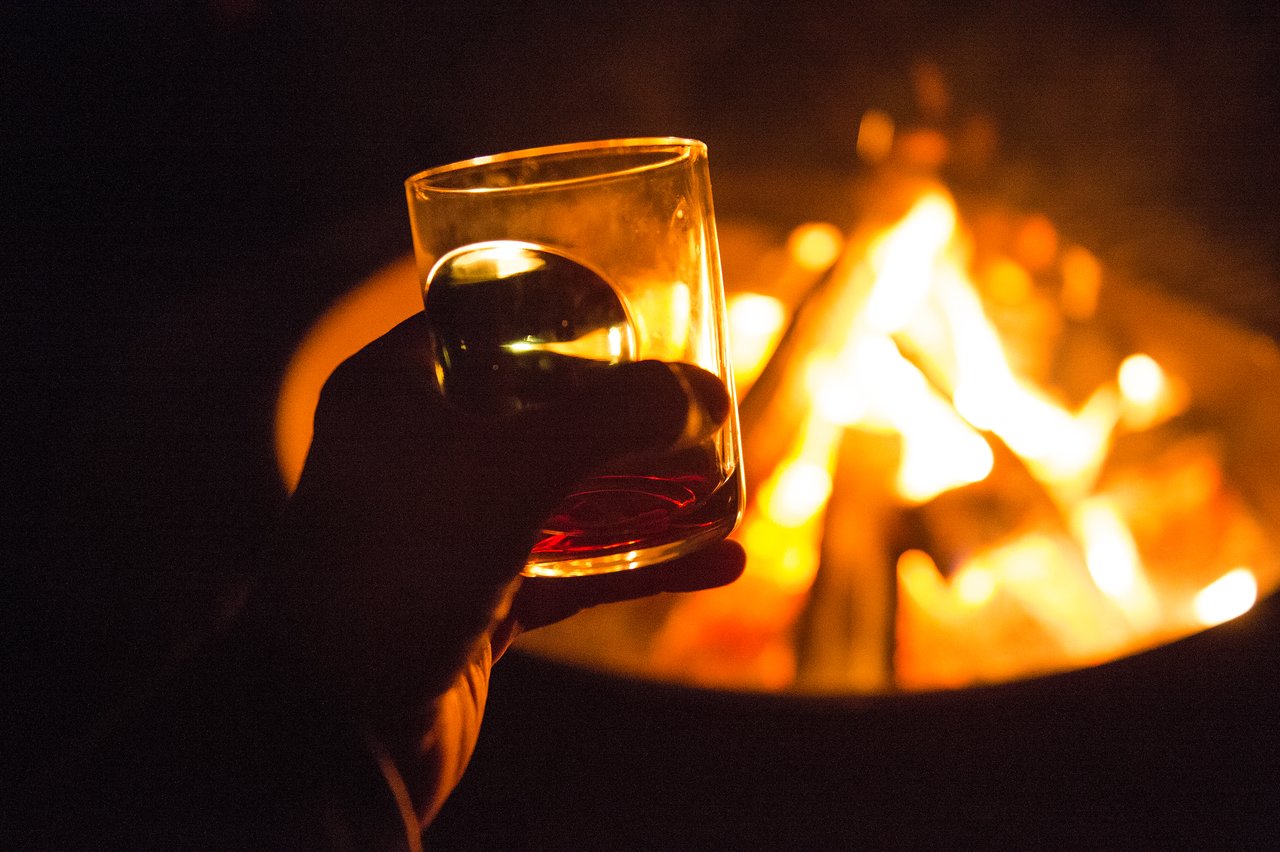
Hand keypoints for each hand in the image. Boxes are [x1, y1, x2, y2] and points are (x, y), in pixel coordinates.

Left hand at [268, 313, 743, 831]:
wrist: (335, 732)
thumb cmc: (403, 569)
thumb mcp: (514, 470)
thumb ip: (612, 420)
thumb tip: (706, 392)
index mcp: (393, 392)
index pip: (483, 325)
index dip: (560, 319)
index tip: (637, 321)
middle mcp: (414, 454)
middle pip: (535, 412)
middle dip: (618, 415)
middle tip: (691, 405)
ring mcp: (445, 532)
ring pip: (559, 495)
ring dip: (639, 494)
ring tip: (720, 482)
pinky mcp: (476, 600)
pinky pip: (570, 568)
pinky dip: (635, 565)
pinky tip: (713, 562)